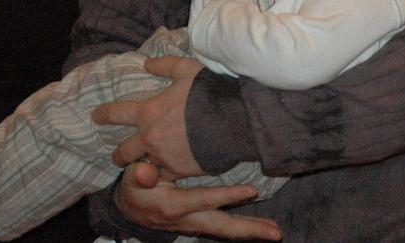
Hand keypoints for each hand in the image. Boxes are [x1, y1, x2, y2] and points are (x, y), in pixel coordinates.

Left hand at [93, 55, 203, 177]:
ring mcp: (162, 158)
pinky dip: (164, 174)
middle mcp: (149, 138)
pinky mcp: (178, 172)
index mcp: (148, 112)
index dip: (103, 115)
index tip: (96, 116)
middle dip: (118, 155)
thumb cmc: (208, 92)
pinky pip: (164, 177)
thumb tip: (147, 63)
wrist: (232, 121)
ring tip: (143, 168)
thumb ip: (164, 65)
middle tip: (119, 155)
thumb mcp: (186, 69)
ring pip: (142, 168)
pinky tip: (168, 172)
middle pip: (123, 152)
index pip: (116, 114)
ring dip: (141, 166)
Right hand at [115, 161, 281, 239]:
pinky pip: (223, 228)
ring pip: (226, 230)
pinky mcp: (199, 223)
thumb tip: (144, 171)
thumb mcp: (131, 180)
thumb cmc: (133, 189)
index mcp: (173, 207)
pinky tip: (258, 226)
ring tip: (275, 231)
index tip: (253, 191)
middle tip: (276, 233)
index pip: (205, 201)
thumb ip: (139, 175)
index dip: (228, 196)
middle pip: (223, 227)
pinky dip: (242, 228)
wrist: (127, 209)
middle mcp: (187, 220)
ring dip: (251, 230)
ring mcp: (195, 224)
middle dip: (250, 229)